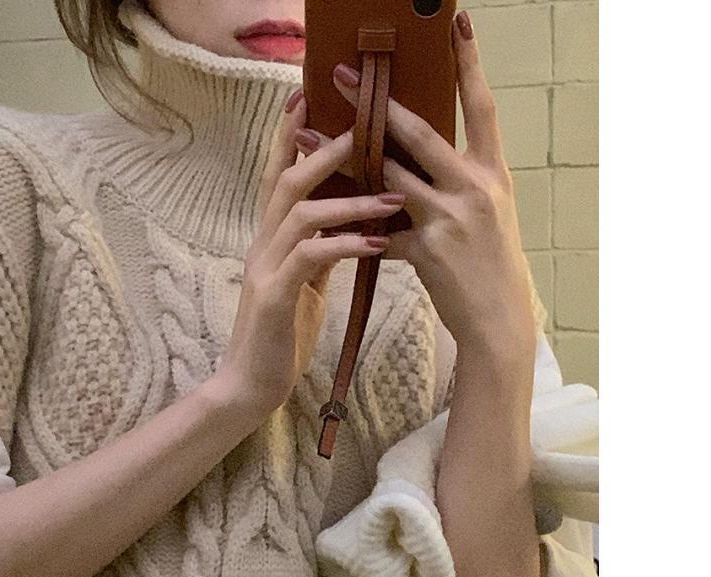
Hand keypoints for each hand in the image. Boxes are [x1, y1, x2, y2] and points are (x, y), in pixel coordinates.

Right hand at [213, 90, 405, 418]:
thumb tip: (348, 226)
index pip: (278, 178)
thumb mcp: (303, 286)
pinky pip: (309, 259)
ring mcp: (265, 270)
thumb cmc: (280, 336)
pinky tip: (376, 244)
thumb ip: (318, 252)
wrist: (252, 385)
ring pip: (300, 215)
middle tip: (363, 130)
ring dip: (347, 201)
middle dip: (323, 152)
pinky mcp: (274, 298)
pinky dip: (344, 246)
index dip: (290, 138)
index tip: (310, 100)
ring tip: (391, 196)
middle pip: (286, 183)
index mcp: (270, 241)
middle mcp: (262, 246)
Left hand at [300, 13, 536, 358]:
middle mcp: (475, 188)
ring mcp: (451, 219)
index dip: (471, 63)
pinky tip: (321, 214)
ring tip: (307, 136)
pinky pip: (379, 232)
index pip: (482, 106)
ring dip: (343, 156)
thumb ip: (456, 178)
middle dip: (378, 103)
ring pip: (388, 176)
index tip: (457, 22)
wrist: (499, 318)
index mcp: (492, 171)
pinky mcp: (428, 252)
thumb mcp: (487, 211)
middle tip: (341, 75)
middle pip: (420, 134)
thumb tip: (416, 150)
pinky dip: (351, 224)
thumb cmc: (490, 262)